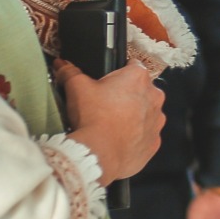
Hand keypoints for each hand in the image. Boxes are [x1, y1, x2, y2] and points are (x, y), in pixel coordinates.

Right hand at [55, 59, 164, 184]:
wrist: (99, 154)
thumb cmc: (93, 118)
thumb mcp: (77, 88)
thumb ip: (70, 72)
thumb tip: (62, 65)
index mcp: (138, 77)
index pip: (133, 65)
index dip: (119, 72)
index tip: (109, 82)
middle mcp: (153, 96)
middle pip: (141, 90)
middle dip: (127, 95)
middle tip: (107, 104)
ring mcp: (157, 120)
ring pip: (146, 113)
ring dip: (134, 116)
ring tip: (112, 123)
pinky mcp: (154, 141)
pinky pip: (146, 135)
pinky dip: (136, 136)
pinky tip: (119, 139)